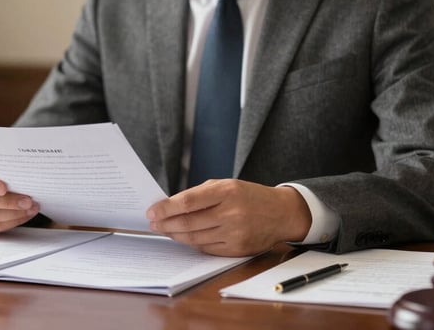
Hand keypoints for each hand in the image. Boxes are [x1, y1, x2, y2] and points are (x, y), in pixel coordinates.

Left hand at [146, 179, 311, 256]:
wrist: (282, 213)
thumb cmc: (249, 196)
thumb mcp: (227, 185)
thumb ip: (200, 194)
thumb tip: (170, 206)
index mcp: (227, 191)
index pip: (188, 202)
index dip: (166, 208)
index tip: (152, 211)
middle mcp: (231, 213)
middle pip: (188, 222)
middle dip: (166, 224)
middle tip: (153, 223)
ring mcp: (235, 233)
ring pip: (195, 238)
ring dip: (175, 235)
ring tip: (165, 230)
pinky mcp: (237, 249)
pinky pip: (206, 248)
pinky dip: (192, 243)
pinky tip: (184, 238)